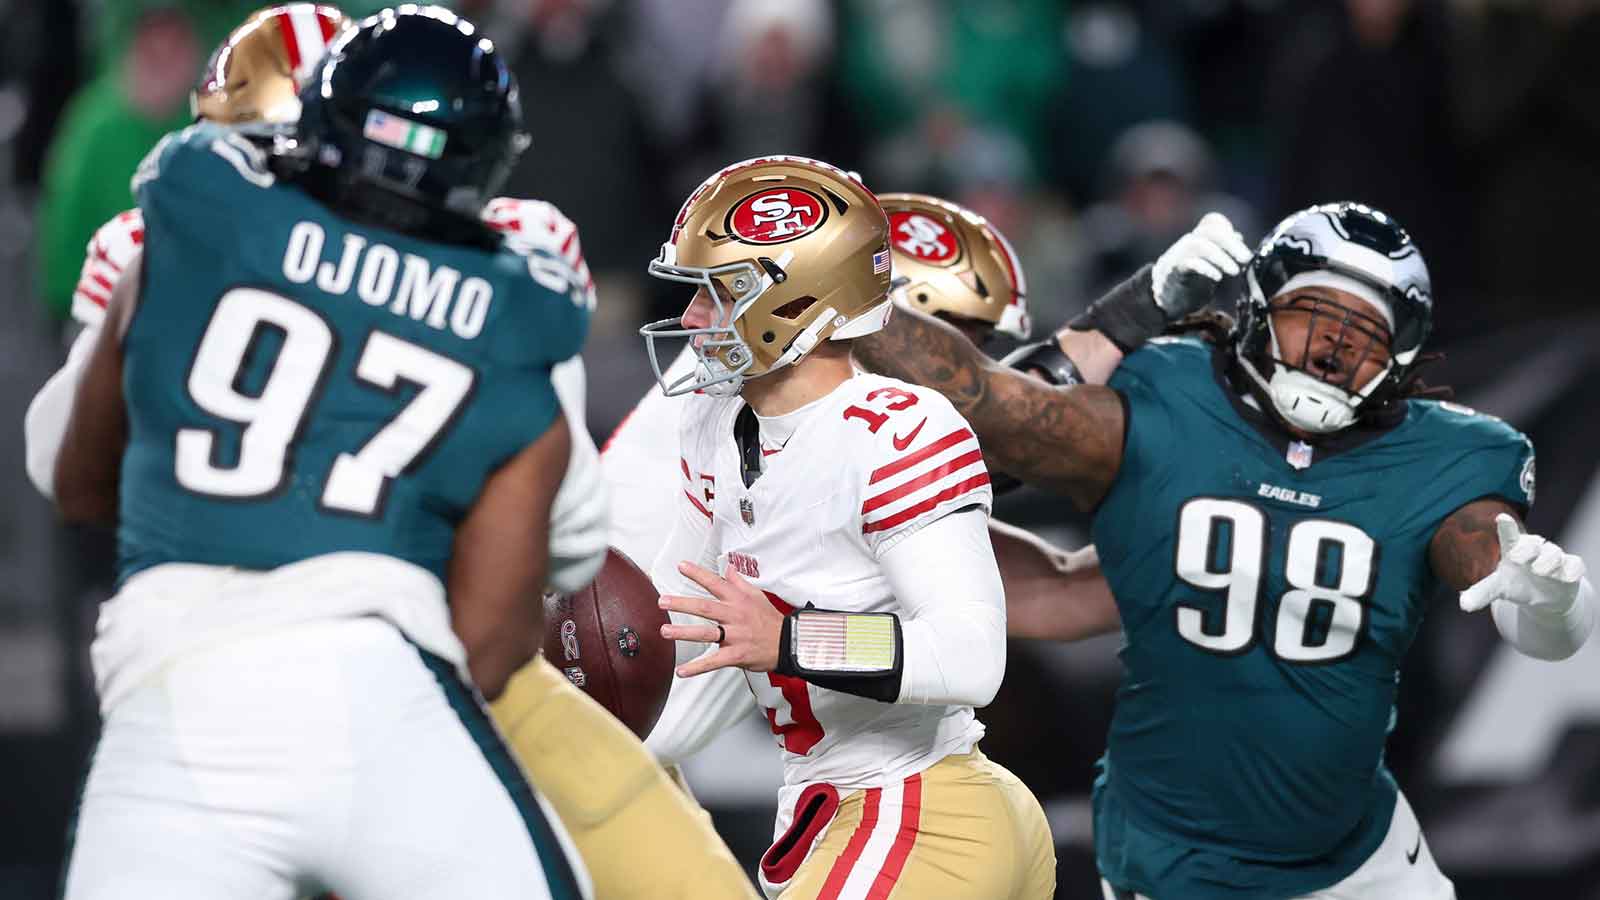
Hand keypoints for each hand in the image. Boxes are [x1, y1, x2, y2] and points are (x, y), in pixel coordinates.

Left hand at [659, 561, 783, 676]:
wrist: (789, 643)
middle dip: (682, 604)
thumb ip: (739, 582)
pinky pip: (713, 662)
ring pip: (706, 633)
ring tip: (665, 631)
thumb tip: (729, 568)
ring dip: (683, 632)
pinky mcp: (736, 655)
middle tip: (663, 601)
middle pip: (705, 607)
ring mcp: (735, 636)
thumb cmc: (770, 620)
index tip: (681, 566)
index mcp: (738, 600)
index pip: (715, 583)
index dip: (698, 574)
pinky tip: (681, 670)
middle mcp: (734, 616)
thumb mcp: (757, 595)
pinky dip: (697, 667)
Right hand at [1151, 212, 1252, 318]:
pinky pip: (1188, 263)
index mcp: (1197, 239)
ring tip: (1235, 270)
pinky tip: (1217, 277)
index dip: (1227, 227)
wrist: (1164, 302)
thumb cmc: (1189, 283)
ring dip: (1220, 257)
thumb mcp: (1209, 265)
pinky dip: (1205, 268)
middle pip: (1209, 232)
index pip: (1211, 221)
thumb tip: (1238, 236)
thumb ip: (1221, 250)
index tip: (1242, 243)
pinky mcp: (1172, 271)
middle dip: (1231, 244)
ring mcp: (1177, 255)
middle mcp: (1187, 243)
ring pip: (1199, 245)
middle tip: (1246, 258)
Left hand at [1460, 514, 1585, 616]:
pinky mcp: (1571, 567)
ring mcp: (1554, 557)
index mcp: (1514, 550)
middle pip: (1533, 542)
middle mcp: (1535, 550)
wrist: (1546, 595)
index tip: (1501, 517)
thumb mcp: (1499, 588)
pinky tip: (1565, 576)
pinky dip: (1570, 570)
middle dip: (1527, 548)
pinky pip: (1575, 564)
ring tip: (1539, 571)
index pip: (1509, 536)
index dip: (1506, 527)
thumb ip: (1482, 593)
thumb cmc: (1518, 584)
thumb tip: (1463, 604)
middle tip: (1517, 558)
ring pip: (1553, 553)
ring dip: (1547, 561)